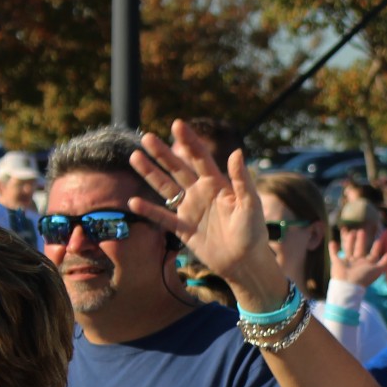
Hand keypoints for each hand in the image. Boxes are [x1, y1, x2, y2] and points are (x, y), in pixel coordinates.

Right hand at [127, 122, 286, 306]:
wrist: (246, 263)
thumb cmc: (253, 232)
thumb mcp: (250, 204)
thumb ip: (242, 180)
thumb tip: (236, 152)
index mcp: (217, 184)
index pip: (200, 158)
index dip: (189, 141)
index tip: (177, 124)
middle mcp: (201, 193)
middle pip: (178, 169)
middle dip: (163, 153)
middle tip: (147, 137)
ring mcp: (190, 210)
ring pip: (166, 188)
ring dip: (151, 174)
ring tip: (135, 157)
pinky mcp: (183, 229)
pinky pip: (162, 218)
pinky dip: (148, 210)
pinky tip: (133, 201)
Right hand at [330, 226, 386, 287]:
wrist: (347, 285)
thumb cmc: (363, 277)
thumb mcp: (377, 269)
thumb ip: (385, 261)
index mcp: (366, 265)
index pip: (372, 255)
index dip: (376, 249)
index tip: (378, 241)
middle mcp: (357, 263)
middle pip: (359, 249)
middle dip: (361, 241)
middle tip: (362, 231)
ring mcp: (346, 262)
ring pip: (348, 249)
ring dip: (349, 241)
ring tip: (351, 232)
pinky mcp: (337, 262)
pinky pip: (334, 254)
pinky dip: (332, 249)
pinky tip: (332, 242)